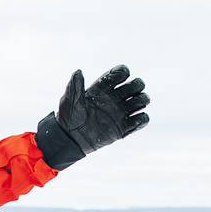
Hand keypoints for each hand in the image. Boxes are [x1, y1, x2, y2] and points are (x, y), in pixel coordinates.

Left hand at [35, 64, 149, 169]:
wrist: (70, 140)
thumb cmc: (68, 119)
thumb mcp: (69, 101)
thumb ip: (75, 86)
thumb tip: (78, 71)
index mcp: (103, 88)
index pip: (120, 73)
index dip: (124, 72)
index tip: (122, 76)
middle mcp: (114, 98)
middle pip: (135, 85)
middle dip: (137, 85)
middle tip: (130, 92)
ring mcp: (120, 113)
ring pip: (141, 100)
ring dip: (142, 100)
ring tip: (133, 105)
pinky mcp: (123, 128)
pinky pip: (141, 120)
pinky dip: (142, 119)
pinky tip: (133, 120)